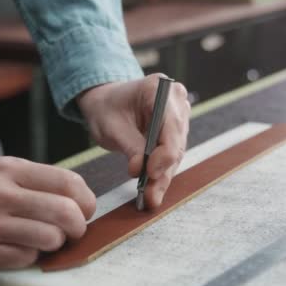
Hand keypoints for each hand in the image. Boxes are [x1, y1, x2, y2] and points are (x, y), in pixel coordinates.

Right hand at [0, 157, 95, 276]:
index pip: (67, 181)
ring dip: (56, 243)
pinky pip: (27, 257)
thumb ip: (35, 180)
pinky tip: (20, 248)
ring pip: (50, 237)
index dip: (86, 199)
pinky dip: (31, 256)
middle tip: (75, 230)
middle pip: (65, 211)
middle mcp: (1, 194)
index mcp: (9, 169)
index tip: (85, 209)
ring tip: (46, 240)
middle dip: (79, 225)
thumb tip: (77, 198)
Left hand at [77, 74, 190, 207]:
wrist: (106, 101)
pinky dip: (161, 172)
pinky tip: (153, 191)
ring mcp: (179, 114)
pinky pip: (171, 154)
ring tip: (150, 198)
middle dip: (163, 171)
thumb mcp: (112, 127)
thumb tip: (142, 172)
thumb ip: (130, 147)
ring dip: (163, 176)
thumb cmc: (106, 108)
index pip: (171, 124)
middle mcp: (175, 98)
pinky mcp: (176, 130)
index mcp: (158, 88)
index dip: (164, 153)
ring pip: (176, 151)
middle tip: (150, 196)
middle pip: (175, 141)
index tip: (149, 174)